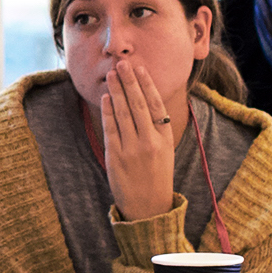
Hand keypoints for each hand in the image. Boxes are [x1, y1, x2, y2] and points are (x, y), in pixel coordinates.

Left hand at [103, 62, 178, 221]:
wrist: (149, 208)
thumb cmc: (156, 176)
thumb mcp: (165, 151)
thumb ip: (156, 128)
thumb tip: (145, 101)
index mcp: (165, 138)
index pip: (156, 105)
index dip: (147, 85)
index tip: (140, 68)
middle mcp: (150, 142)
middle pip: (139, 105)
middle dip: (130, 82)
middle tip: (122, 64)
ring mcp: (133, 150)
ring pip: (124, 113)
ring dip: (117, 92)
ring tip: (112, 75)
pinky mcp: (116, 158)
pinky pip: (111, 129)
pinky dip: (108, 112)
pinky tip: (105, 98)